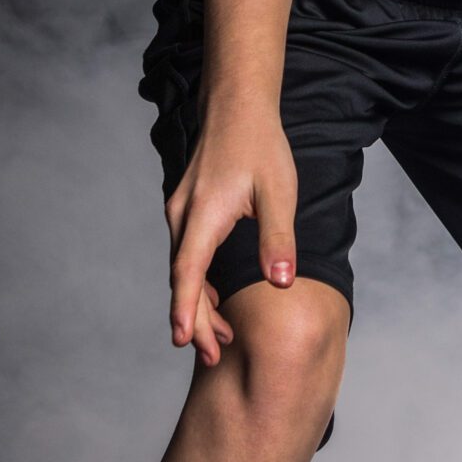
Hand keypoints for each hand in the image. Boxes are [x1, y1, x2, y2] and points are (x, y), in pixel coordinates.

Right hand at [163, 112, 300, 365]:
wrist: (237, 106)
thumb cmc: (260, 146)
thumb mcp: (279, 192)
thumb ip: (277, 238)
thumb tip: (280, 284)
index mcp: (205, 215)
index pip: (188, 273)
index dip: (186, 311)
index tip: (183, 342)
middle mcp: (183, 216)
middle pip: (183, 279)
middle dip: (195, 321)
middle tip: (215, 356)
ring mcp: (181, 212)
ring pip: (183, 268)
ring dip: (198, 303)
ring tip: (221, 338)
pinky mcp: (187, 209)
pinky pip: (186, 254)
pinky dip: (197, 281)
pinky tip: (217, 297)